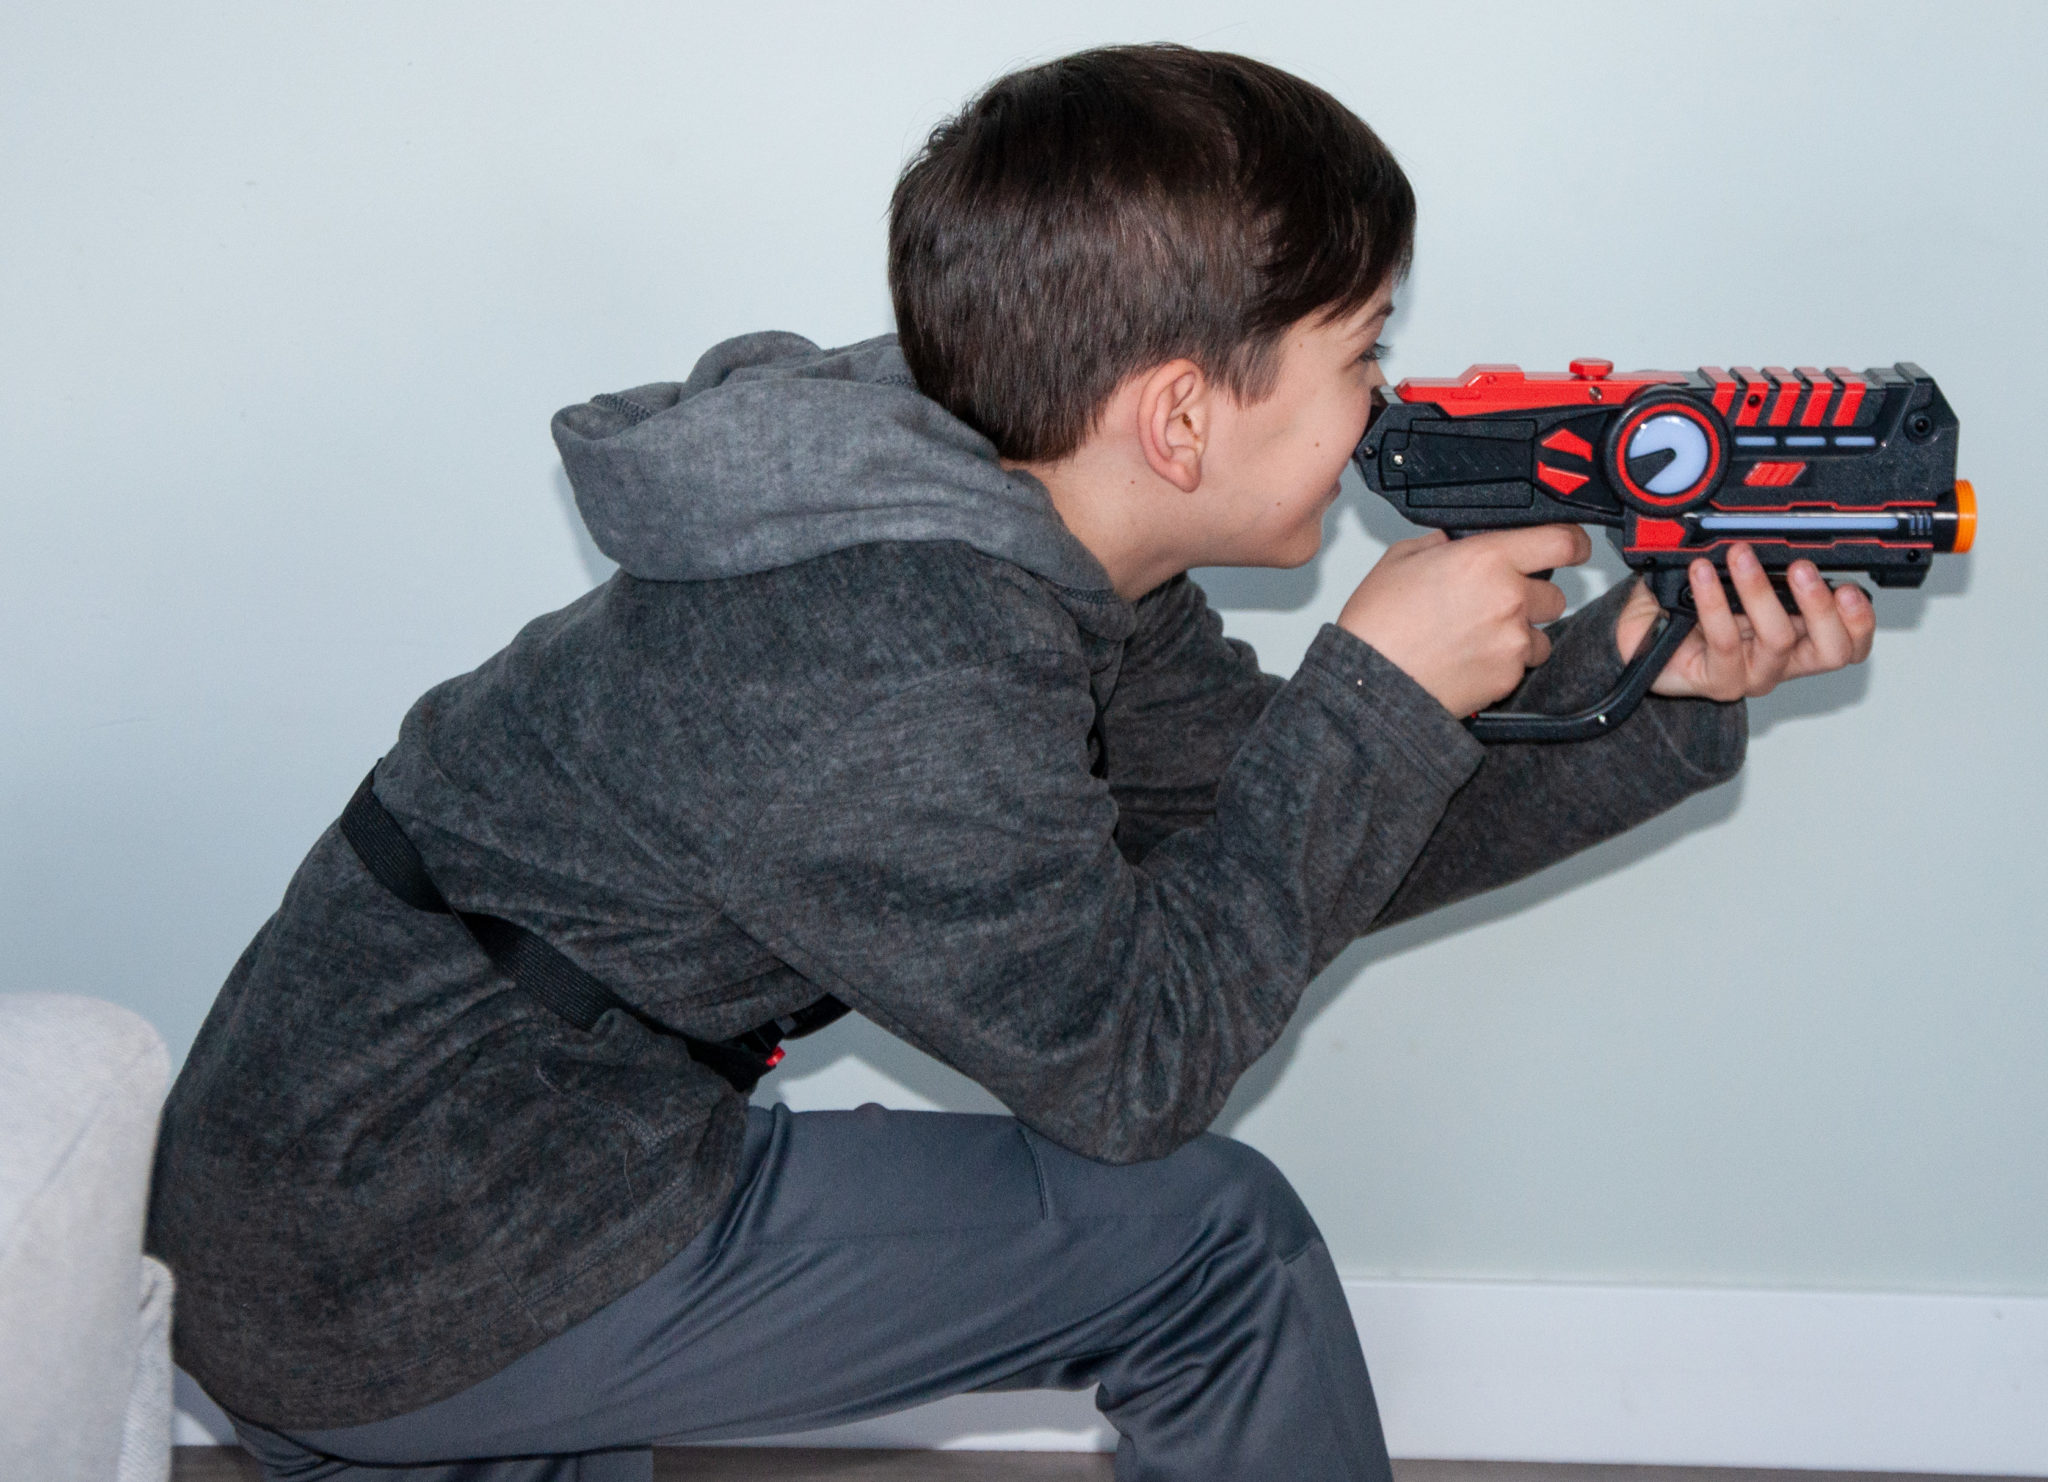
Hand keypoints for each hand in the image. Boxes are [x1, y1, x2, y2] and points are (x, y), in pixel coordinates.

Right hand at [1340, 525, 1592, 716]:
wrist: (1368, 683)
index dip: (1573, 542)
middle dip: (1532, 597)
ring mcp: (1513, 641)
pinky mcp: (1509, 676)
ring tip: (1478, 639)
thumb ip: (1440, 544)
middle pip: (1555, 594)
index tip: (1572, 547)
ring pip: (1541, 634)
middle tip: (1495, 604)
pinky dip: (1504, 663)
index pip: (1562, 540)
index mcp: (1486, 558)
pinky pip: (1521, 665)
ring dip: (1521, 634)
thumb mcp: (1400, 560)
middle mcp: (1509, 597)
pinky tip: (1469, 660)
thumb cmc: (1377, 624)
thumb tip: (1456, 542)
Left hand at [1614, 542, 1876, 699]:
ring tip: (1741, 557)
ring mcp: (1751, 674)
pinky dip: (1715, 600)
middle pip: (1832, 651)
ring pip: (1778, 640)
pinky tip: (1702, 574)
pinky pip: (1725, 639)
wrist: (1640, 639)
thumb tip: (1771, 526)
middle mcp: (1782, 660)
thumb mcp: (1734, 582)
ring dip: (1762, 593)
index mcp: (1799, 638)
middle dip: (1824, 607)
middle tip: (1802, 568)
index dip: (1860, 621)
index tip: (1849, 588)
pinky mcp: (1718, 680)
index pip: (1849, 642)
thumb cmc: (1689, 610)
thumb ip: (1762, 563)